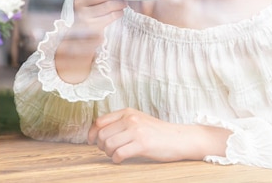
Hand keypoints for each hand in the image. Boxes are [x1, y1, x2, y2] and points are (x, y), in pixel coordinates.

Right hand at [55, 0, 125, 82]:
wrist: (81, 36)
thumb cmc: (90, 9)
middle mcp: (78, 0)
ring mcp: (84, 14)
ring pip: (109, 4)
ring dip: (120, 3)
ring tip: (123, 3)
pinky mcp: (91, 26)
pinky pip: (111, 16)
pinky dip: (118, 13)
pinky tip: (119, 12)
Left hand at [88, 108, 230, 163]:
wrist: (178, 138)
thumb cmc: (157, 132)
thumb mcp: (138, 120)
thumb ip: (120, 122)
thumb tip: (98, 132)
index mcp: (127, 112)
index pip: (100, 121)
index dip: (92, 133)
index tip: (92, 141)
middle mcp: (130, 119)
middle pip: (102, 135)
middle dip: (101, 146)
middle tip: (109, 150)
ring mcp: (136, 131)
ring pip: (108, 144)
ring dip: (109, 153)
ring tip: (116, 154)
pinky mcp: (142, 144)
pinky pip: (118, 154)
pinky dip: (116, 159)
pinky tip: (121, 159)